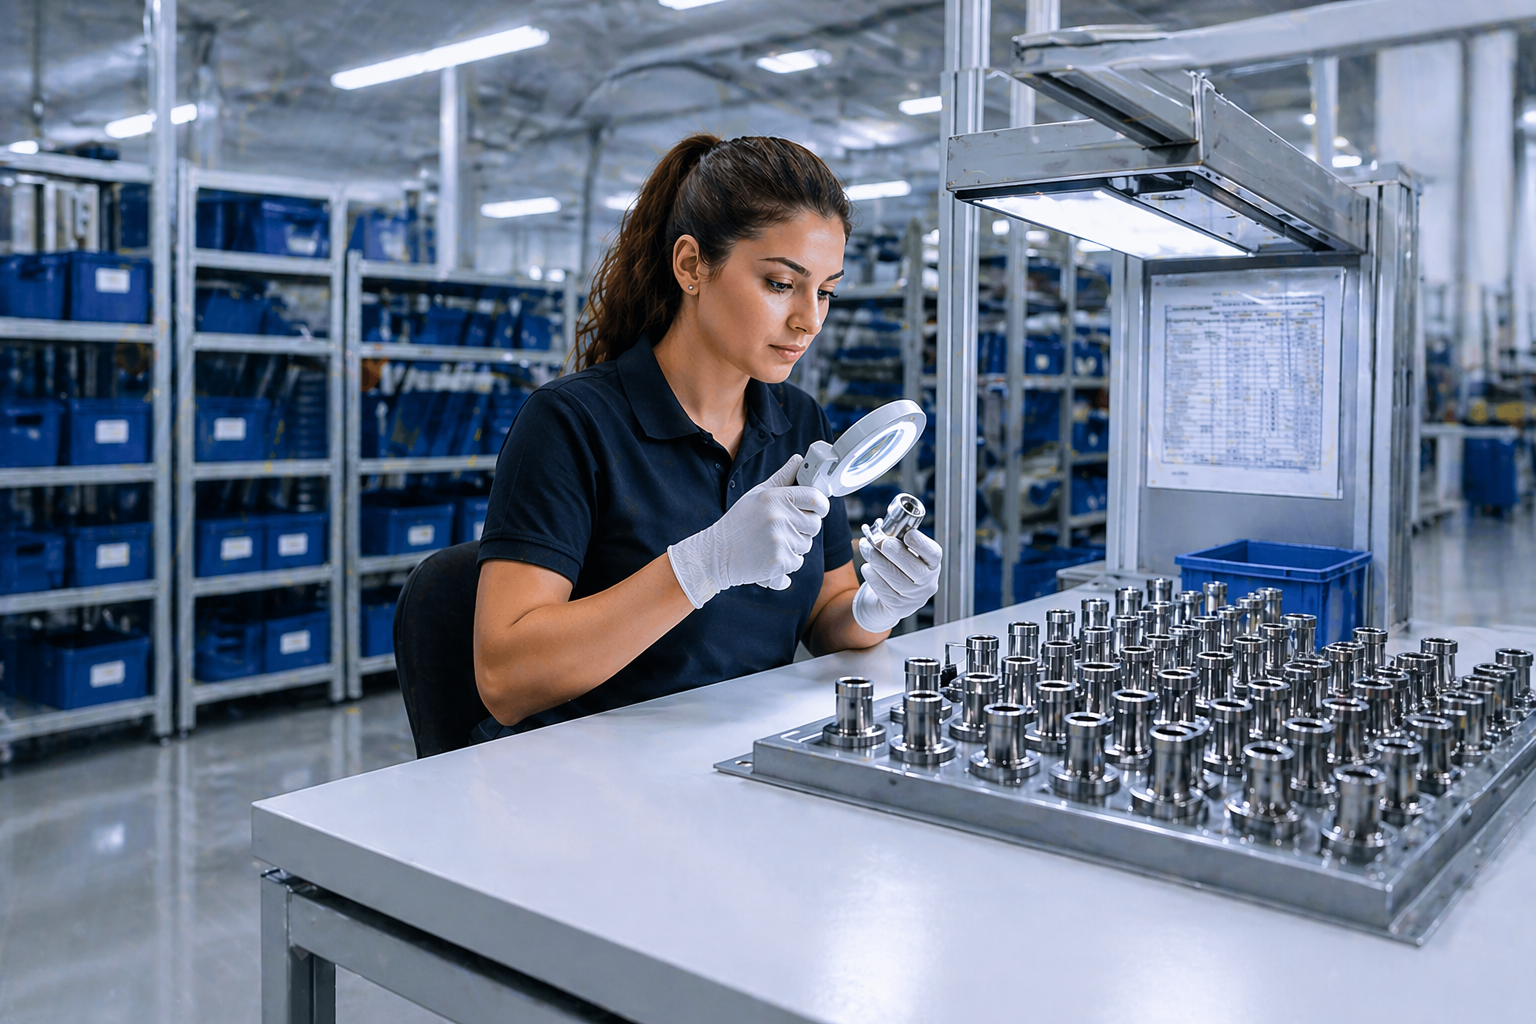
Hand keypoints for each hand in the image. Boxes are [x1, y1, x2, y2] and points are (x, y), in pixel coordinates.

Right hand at [667, 455, 830, 607]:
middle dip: (804, 529)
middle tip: (782, 530)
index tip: (817, 510)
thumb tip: (799, 459)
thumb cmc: (738, 523)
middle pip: (815, 525)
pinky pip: (797, 562)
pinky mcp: (779, 561)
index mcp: (775, 497)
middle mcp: (778, 517)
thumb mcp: (756, 495)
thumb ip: (781, 478)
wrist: (716, 554)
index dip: (821, 506)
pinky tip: (768, 557)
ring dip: (794, 547)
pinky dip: (786, 563)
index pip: (816, 498)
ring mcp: (779, 540)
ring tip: (770, 543)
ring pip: (806, 545)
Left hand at [852, 529, 941, 632]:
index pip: (933, 554)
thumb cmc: (896, 570)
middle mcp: (927, 583)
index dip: (922, 544)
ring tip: (866, 548)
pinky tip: (867, 567)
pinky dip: (872, 575)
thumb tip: (883, 522)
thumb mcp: (902, 554)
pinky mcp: (897, 607)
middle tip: (878, 539)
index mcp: (931, 564)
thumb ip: (898, 538)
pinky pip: (883, 589)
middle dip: (894, 550)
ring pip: (895, 578)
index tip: (908, 534)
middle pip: (915, 568)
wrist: (886, 601)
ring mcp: (914, 598)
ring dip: (877, 559)